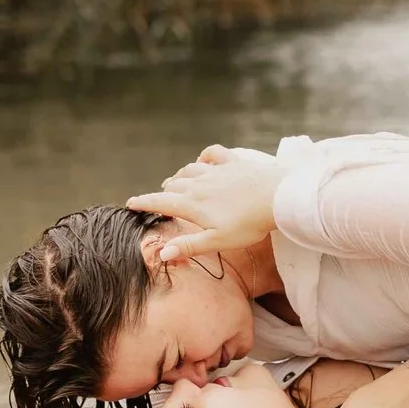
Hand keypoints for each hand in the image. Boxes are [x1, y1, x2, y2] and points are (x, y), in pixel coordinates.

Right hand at [126, 145, 282, 262]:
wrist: (278, 197)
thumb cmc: (249, 224)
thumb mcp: (217, 241)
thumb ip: (189, 246)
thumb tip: (161, 253)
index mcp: (193, 204)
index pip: (161, 202)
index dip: (144, 202)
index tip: (130, 203)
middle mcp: (200, 184)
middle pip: (174, 185)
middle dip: (163, 191)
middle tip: (158, 197)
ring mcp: (217, 171)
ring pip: (190, 169)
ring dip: (180, 175)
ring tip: (175, 180)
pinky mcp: (235, 162)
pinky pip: (213, 153)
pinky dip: (204, 156)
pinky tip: (203, 159)